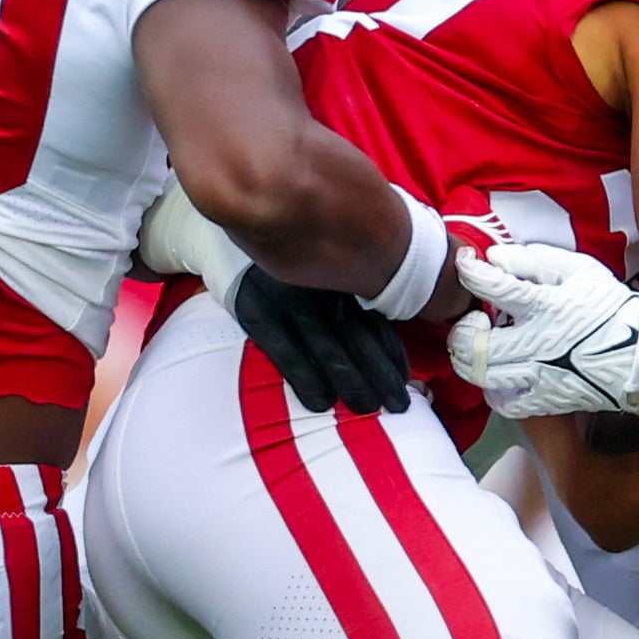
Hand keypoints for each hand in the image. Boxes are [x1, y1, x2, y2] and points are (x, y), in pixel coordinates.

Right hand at [230, 265, 412, 415]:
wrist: (233, 230)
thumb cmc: (286, 255)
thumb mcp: (323, 261)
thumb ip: (349, 287)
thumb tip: (380, 330)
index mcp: (342, 274)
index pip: (375, 318)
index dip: (392, 352)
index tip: (406, 379)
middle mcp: (322, 287)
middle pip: (359, 337)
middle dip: (380, 374)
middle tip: (398, 405)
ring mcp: (290, 300)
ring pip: (329, 348)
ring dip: (351, 381)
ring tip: (368, 408)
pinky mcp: (258, 313)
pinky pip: (287, 351)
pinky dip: (306, 378)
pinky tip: (320, 402)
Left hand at [446, 244, 638, 418]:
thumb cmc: (611, 306)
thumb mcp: (581, 271)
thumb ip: (536, 260)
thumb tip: (494, 256)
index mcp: (548, 306)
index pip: (495, 287)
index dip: (471, 272)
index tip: (465, 263)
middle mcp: (539, 344)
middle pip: (476, 346)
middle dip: (463, 330)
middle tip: (474, 319)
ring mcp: (541, 376)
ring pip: (482, 376)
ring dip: (471, 359)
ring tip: (481, 346)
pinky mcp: (548, 400)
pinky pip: (504, 403)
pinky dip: (493, 389)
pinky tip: (501, 374)